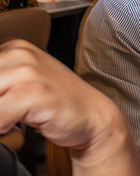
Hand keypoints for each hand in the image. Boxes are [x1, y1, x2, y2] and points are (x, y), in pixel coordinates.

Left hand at [0, 40, 126, 157]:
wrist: (94, 118)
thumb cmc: (56, 104)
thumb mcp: (20, 84)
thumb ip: (0, 85)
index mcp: (12, 47)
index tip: (3, 102)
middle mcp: (18, 52)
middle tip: (7, 114)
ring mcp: (27, 71)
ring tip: (9, 121)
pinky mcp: (34, 92)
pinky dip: (1, 128)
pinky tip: (14, 127)